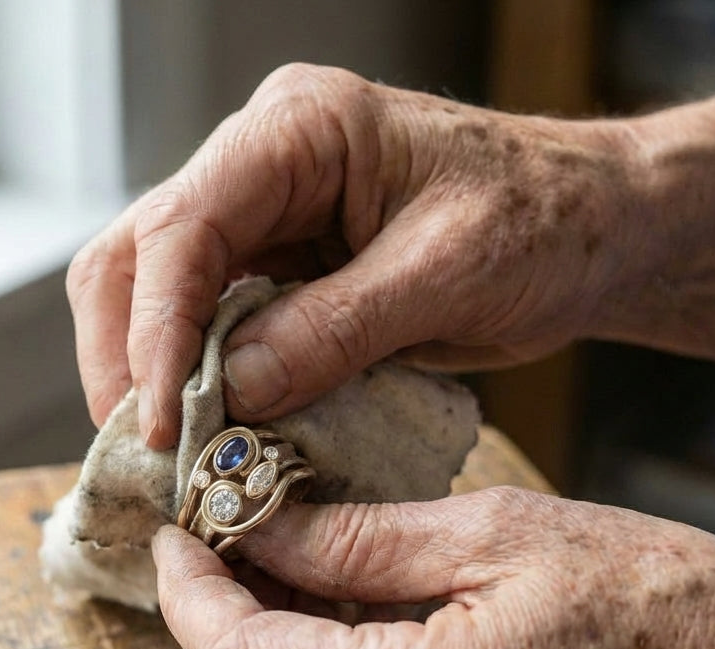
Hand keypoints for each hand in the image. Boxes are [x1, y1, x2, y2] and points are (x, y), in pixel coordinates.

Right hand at [67, 63, 714, 448]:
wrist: (589, 231)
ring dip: (148, 374)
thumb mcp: (445, 274)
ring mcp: (264, 219)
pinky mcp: (279, 271)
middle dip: (126, 356)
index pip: (184, 227)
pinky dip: (196, 382)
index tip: (161, 423)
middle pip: (138, 255)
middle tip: (142, 449)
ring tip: (164, 452)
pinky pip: (209, 326)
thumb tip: (231, 392)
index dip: (156, 331)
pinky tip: (207, 431)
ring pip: (156, 292)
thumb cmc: (542, 224)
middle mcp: (261, 166)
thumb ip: (335, 329)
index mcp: (299, 131)